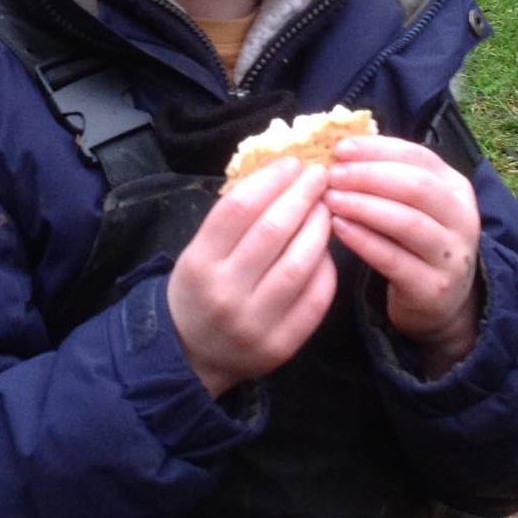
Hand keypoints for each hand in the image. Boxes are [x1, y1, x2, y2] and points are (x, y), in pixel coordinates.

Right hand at [168, 158, 336, 399]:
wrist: (192, 353)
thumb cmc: (200, 288)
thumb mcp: (199, 250)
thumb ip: (233, 218)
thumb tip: (282, 173)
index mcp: (200, 263)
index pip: (239, 209)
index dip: (271, 180)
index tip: (292, 163)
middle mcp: (225, 293)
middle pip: (273, 231)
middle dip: (301, 196)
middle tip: (319, 176)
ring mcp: (254, 323)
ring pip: (299, 264)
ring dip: (319, 227)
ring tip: (326, 208)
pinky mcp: (281, 345)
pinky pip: (316, 298)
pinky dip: (326, 268)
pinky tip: (326, 250)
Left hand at [326, 135, 480, 377]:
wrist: (440, 304)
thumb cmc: (415, 244)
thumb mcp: (414, 207)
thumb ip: (388, 178)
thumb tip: (340, 149)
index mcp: (457, 188)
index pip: (419, 157)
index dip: (378, 149)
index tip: (340, 148)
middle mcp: (462, 219)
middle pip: (417, 186)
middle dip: (369, 176)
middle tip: (331, 175)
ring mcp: (451, 255)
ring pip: (407, 222)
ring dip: (363, 206)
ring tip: (330, 199)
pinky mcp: (433, 287)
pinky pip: (393, 259)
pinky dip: (363, 240)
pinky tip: (337, 228)